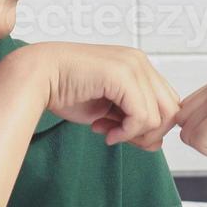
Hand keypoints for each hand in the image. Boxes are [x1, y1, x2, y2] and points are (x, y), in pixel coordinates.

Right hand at [6, 43, 179, 149]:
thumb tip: (157, 144)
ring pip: (159, 116)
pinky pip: (142, 116)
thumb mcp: (108, 111)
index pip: (167, 104)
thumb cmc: (66, 91)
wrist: (36, 77)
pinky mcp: (124, 75)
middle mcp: (140, 61)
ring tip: (107, 132)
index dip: (150, 126)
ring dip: (134, 134)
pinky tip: (105, 132)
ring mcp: (134, 65)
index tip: (120, 132)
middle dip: (147, 133)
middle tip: (117, 136)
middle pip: (171, 111)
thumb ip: (134, 123)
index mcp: (138, 66)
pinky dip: (127, 132)